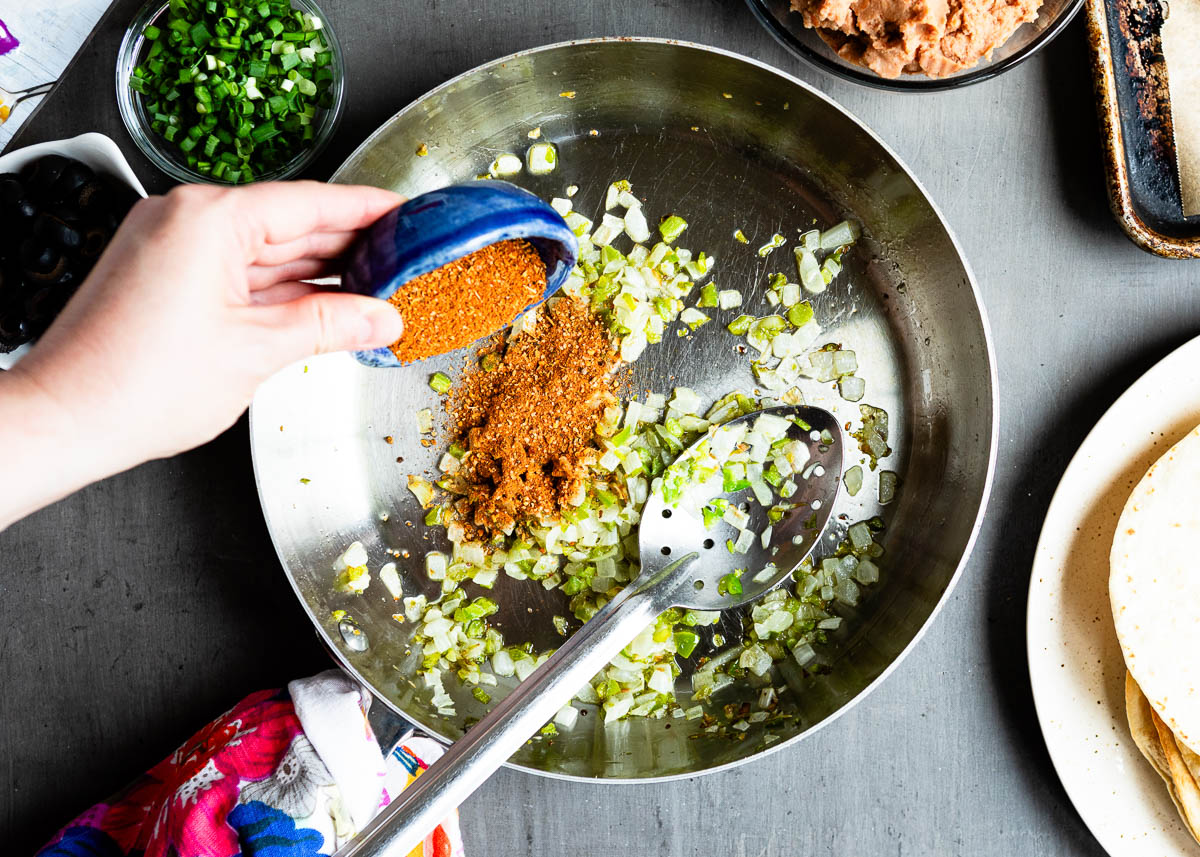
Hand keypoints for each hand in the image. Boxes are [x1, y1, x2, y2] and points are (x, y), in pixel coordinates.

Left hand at [0, 180, 403, 528]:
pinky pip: (241, 273)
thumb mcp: (257, 350)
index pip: (308, 202)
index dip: (365, 208)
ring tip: (375, 284)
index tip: (404, 212)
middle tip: (402, 255)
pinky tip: (324, 304)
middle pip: (289, 222)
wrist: (67, 420)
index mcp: (207, 219)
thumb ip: (329, 326)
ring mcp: (174, 249)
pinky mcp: (168, 278)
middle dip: (348, 243)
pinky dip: (283, 289)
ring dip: (319, 270)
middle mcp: (186, 221)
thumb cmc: (138, 385)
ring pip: (267, 251)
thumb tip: (381, 317)